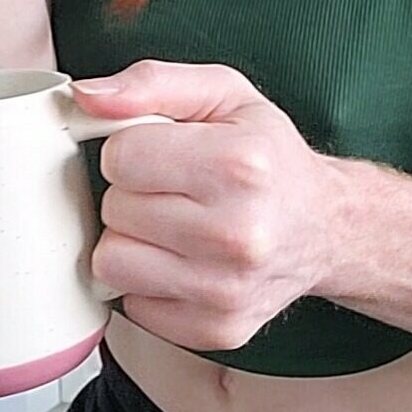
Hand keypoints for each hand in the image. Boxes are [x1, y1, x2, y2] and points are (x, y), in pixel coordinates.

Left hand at [71, 61, 335, 352]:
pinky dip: (148, 283)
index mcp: (239, 165)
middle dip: (135, 196)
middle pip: (114, 211)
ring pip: (112, 263)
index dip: (133, 150)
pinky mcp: (215, 328)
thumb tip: (86, 96)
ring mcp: (227, 290)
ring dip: (134, 242)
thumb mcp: (224, 95)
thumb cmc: (271, 160)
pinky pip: (131, 305)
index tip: (165, 154)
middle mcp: (238, 233)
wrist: (326, 227)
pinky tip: (185, 262)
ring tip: (175, 227)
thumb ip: (152, 83)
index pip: (119, 158)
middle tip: (177, 192)